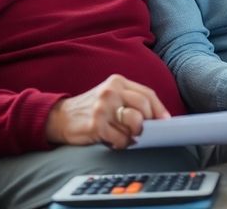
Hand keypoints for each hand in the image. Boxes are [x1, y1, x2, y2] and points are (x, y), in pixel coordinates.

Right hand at [45, 74, 169, 148]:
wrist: (60, 117)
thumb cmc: (92, 108)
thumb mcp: (111, 96)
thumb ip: (132, 101)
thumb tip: (159, 119)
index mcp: (117, 82)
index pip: (147, 93)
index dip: (159, 109)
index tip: (165, 121)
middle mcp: (110, 92)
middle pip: (144, 106)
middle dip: (149, 122)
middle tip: (144, 131)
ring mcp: (102, 108)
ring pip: (134, 123)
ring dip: (135, 134)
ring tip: (128, 135)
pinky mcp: (96, 125)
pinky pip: (121, 138)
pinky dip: (123, 144)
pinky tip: (116, 141)